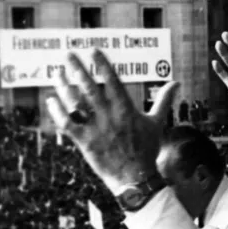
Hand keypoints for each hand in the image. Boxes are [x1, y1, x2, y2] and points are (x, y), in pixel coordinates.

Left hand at [46, 50, 178, 194]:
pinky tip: (51, 100)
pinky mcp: (84, 142)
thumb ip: (163, 100)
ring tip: (57, 72)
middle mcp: (109, 116)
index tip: (93, 50)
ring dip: (64, 86)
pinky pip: (67, 123)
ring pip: (75, 102)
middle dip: (77, 68)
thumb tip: (176, 83)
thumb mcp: (157, 123)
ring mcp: (95, 129)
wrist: (135, 178)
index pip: (112, 80)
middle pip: (89, 87)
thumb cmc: (147, 149)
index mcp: (126, 109)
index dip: (102, 64)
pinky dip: (57, 111)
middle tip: (68, 54)